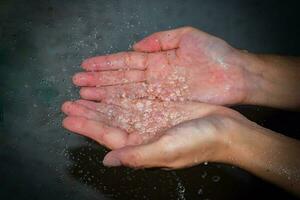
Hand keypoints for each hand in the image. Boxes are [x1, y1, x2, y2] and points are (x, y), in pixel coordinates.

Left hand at [61, 98, 222, 148]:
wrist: (227, 129)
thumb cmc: (199, 141)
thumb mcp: (166, 150)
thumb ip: (136, 156)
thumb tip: (107, 161)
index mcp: (141, 146)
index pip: (107, 136)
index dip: (87, 127)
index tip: (68, 118)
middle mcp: (143, 133)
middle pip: (109, 122)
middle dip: (88, 113)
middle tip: (68, 103)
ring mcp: (151, 119)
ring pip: (119, 110)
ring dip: (101, 103)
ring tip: (82, 95)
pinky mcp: (160, 107)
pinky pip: (135, 100)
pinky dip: (120, 95)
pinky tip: (109, 91)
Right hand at [72, 27, 254, 104]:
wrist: (237, 76)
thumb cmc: (215, 55)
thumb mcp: (187, 37)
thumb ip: (160, 40)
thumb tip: (136, 45)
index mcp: (156, 60)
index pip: (124, 62)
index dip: (105, 65)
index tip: (85, 66)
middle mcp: (153, 78)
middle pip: (120, 80)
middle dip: (98, 82)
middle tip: (76, 85)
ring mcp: (158, 93)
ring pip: (125, 94)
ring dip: (104, 95)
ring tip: (83, 96)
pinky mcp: (166, 106)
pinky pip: (140, 107)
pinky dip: (123, 108)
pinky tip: (107, 108)